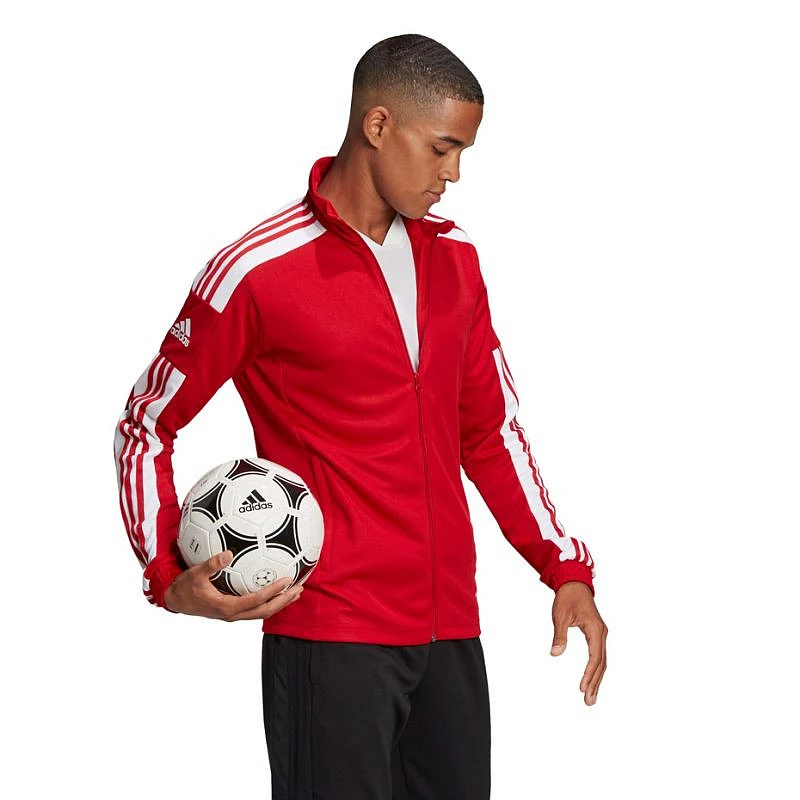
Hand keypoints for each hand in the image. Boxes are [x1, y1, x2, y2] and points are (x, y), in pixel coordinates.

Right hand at [164, 550, 303, 620]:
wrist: (176, 600)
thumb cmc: (186, 587)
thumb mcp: (196, 574)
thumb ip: (212, 564)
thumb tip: (228, 553)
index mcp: (227, 607)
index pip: (256, 600)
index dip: (273, 591)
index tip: (287, 580)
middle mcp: (233, 614)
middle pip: (265, 610)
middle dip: (284, 600)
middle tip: (299, 588)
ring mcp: (234, 614)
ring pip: (262, 612)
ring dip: (280, 603)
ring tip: (295, 592)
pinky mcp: (233, 611)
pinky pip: (255, 608)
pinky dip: (269, 601)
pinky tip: (277, 591)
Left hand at [550, 581, 607, 705]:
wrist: (574, 583)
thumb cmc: (567, 598)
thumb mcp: (560, 615)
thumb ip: (559, 635)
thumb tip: (555, 653)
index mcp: (595, 629)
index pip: (594, 657)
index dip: (589, 674)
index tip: (582, 688)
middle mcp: (602, 633)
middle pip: (601, 663)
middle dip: (595, 683)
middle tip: (589, 701)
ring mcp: (601, 634)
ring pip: (602, 661)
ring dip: (597, 679)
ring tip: (591, 697)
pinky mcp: (597, 634)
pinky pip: (599, 655)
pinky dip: (596, 669)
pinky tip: (592, 680)